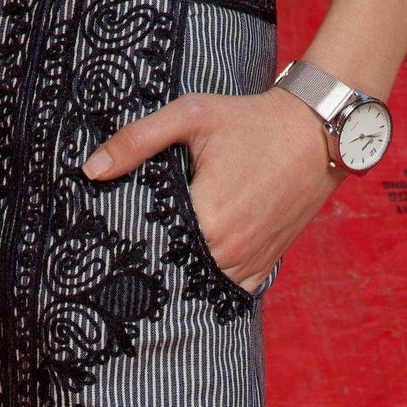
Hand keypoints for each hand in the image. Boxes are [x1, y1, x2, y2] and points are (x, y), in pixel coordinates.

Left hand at [83, 88, 338, 288]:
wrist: (315, 132)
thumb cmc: (250, 120)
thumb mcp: (191, 116)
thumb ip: (137, 140)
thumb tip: (90, 170)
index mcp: (207, 216)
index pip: (151, 245)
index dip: (130, 241)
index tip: (113, 237)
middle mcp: (229, 249)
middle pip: (172, 268)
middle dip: (151, 260)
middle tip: (126, 253)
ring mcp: (249, 262)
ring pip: (198, 285)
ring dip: (179, 275)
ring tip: (155, 263)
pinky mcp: (264, 266)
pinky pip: (227, 290)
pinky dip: (208, 282)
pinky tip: (189, 268)